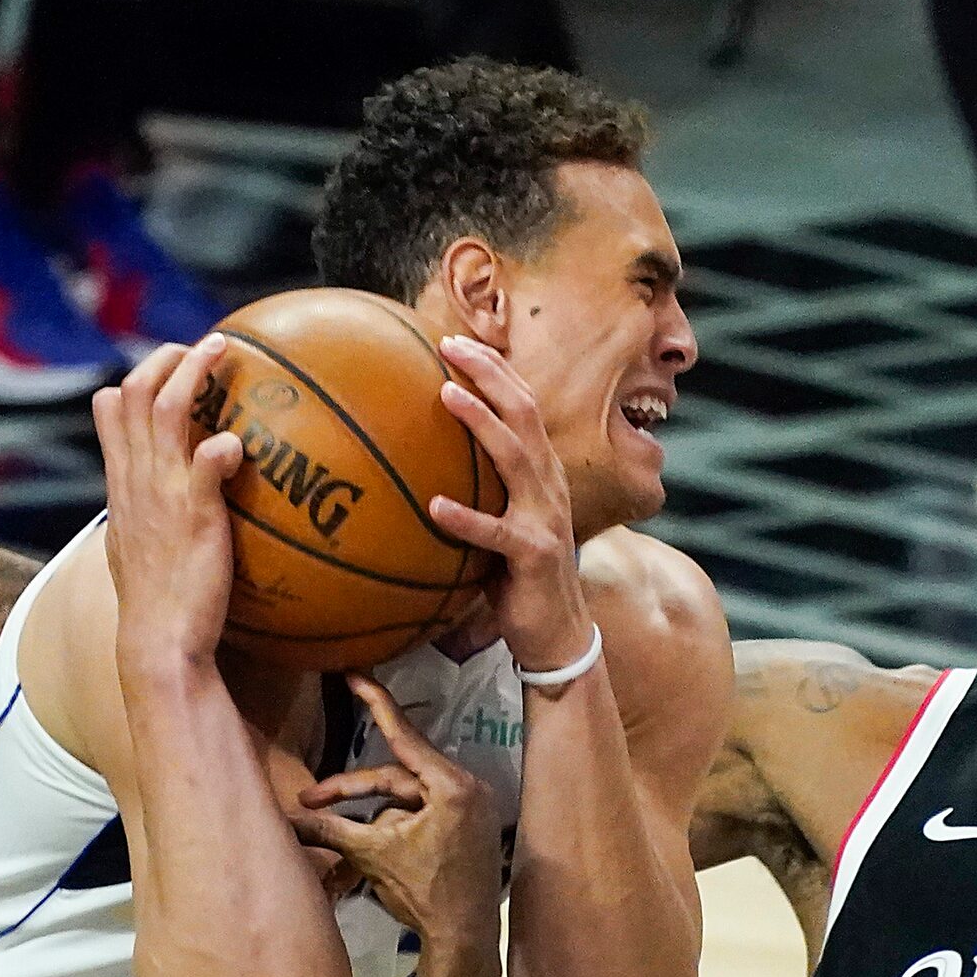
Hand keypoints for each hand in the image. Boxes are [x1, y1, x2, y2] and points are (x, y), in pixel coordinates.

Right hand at [97, 337, 243, 667]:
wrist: (158, 641)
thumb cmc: (157, 602)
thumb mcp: (137, 547)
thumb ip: (148, 512)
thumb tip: (169, 497)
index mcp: (121, 483)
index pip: (110, 411)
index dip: (135, 377)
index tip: (167, 367)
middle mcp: (136, 479)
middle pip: (134, 392)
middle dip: (165, 357)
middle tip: (201, 347)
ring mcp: (161, 492)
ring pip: (164, 408)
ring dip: (193, 370)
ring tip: (222, 350)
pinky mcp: (194, 513)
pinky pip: (206, 461)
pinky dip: (223, 445)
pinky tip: (238, 446)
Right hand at [294, 675, 502, 942]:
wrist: (465, 940)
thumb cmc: (425, 895)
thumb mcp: (373, 855)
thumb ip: (332, 828)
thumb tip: (288, 817)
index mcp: (449, 785)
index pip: (403, 734)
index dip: (374, 703)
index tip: (355, 674)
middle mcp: (466, 786)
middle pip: (396, 776)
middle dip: (352, 789)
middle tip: (310, 799)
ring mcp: (471, 806)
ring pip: (406, 797)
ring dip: (373, 814)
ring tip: (344, 839)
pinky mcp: (467, 825)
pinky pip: (423, 811)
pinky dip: (395, 824)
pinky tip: (375, 849)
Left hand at [430, 337, 593, 677]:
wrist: (558, 636)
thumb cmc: (518, 581)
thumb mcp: (499, 526)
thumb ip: (475, 495)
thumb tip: (419, 474)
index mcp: (541, 474)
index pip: (523, 406)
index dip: (495, 369)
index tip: (456, 340)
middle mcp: (549, 486)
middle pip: (525, 413)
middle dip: (490, 373)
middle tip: (449, 344)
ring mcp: (545, 518)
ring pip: (515, 457)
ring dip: (481, 423)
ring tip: (446, 396)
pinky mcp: (535, 554)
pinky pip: (496, 532)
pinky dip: (466, 519)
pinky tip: (435, 507)